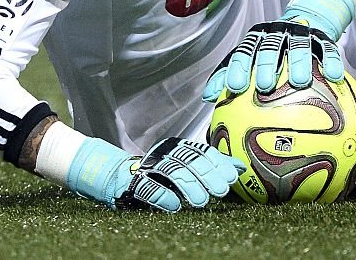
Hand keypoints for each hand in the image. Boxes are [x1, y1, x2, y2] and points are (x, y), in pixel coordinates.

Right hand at [69, 137, 245, 211]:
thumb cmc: (158, 175)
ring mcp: (147, 167)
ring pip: (171, 172)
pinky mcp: (132, 182)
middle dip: (207, 176)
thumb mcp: (185, 168)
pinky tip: (175, 206)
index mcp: (178, 148)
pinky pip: (148, 187)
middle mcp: (164, 154)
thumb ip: (209, 167)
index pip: (201, 152)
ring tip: (202, 202)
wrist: (116, 175)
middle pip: (189, 161)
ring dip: (189, 187)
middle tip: (221, 190)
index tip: (231, 176)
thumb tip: (239, 168)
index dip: (217, 163)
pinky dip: (162, 196)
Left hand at [202, 20, 343, 98]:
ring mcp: (300, 33)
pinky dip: (331, 61)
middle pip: (269, 47)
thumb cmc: (272, 52)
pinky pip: (327, 47)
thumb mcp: (250, 58)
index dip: (238, 68)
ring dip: (298, 63)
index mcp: (256, 38)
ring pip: (298, 46)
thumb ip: (230, 75)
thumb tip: (209, 98)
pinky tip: (334, 76)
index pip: (244, 51)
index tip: (235, 88)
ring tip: (299, 82)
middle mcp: (277, 33)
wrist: (304, 24)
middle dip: (266, 65)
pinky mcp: (321, 36)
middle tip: (265, 86)